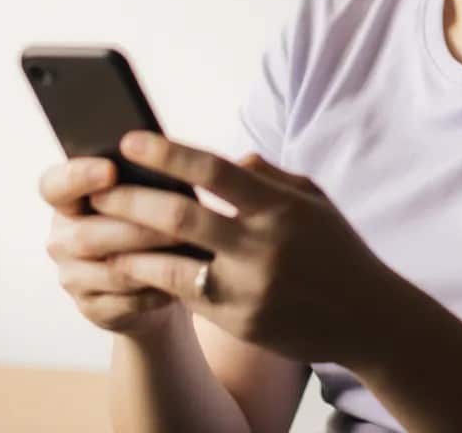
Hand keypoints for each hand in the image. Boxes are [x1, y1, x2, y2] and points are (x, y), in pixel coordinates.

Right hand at [37, 156, 189, 335]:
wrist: (158, 270)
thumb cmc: (155, 211)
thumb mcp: (151, 186)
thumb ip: (149, 172)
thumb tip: (166, 154)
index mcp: (68, 200)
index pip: (54, 186)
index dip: (78, 177)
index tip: (111, 169)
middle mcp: (61, 239)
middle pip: (87, 235)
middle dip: (137, 226)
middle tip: (180, 217)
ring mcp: (73, 277)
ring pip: (110, 270)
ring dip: (153, 259)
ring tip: (190, 246)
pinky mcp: (93, 308)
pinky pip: (126, 302)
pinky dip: (157, 288)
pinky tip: (183, 277)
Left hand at [88, 131, 399, 366]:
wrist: (366, 316)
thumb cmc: (335, 247)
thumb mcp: (312, 200)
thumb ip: (268, 177)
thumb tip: (228, 161)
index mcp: (281, 206)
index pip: (216, 171)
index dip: (170, 155)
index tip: (132, 140)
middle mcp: (263, 245)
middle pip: (181, 217)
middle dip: (130, 200)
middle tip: (96, 188)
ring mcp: (249, 288)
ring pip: (171, 264)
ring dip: (127, 247)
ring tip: (96, 232)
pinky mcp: (239, 321)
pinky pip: (184, 295)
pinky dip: (151, 278)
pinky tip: (127, 266)